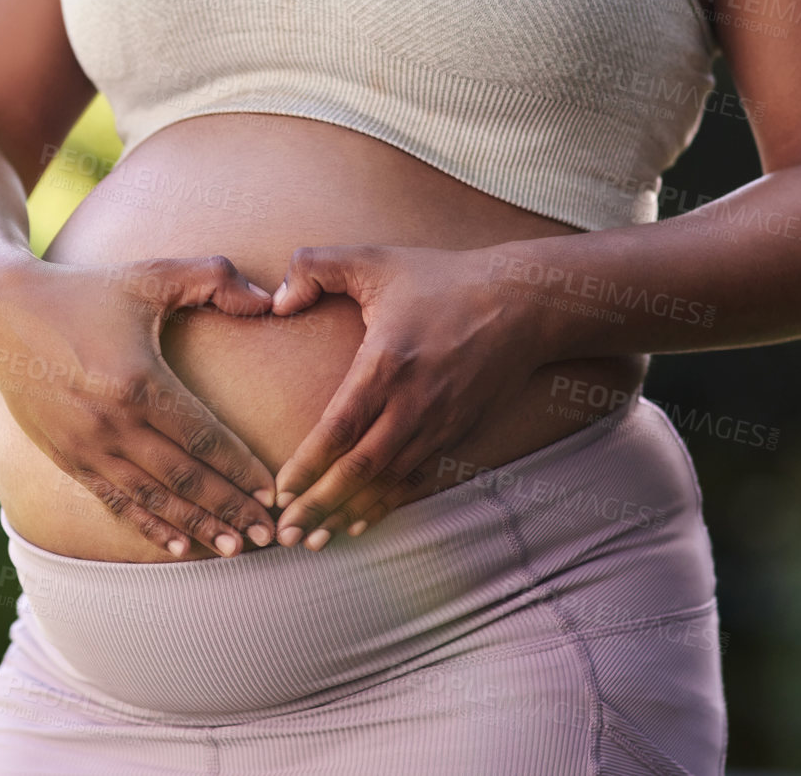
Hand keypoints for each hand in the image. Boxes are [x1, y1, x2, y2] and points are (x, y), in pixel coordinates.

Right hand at [0, 254, 278, 557]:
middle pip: (185, 480)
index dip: (242, 469)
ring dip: (197, 528)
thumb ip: (215, 277)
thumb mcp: (150, 275)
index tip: (274, 492)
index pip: (204, 438)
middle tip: (269, 535)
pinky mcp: (68, 458)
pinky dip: (150, 527)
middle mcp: (113, 424)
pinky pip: (116, 502)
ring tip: (235, 549)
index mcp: (139, 383)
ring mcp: (88, 446)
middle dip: (231, 510)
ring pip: (153, 501)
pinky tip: (180, 548)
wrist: (2, 313)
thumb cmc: (85, 292)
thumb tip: (271, 298)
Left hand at [266, 245, 539, 549]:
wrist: (524, 304)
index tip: (280, 491)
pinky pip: (415, 479)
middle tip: (283, 534)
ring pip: (386, 482)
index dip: (308, 465)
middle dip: (319, 505)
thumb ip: (314, 266)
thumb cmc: (443, 279)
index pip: (340, 427)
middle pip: (359, 468)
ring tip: (312, 542)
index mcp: (386, 364)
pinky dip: (385, 505)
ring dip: (348, 513)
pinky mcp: (456, 435)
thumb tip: (276, 301)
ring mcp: (438, 424)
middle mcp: (412, 404)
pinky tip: (359, 523)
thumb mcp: (373, 259)